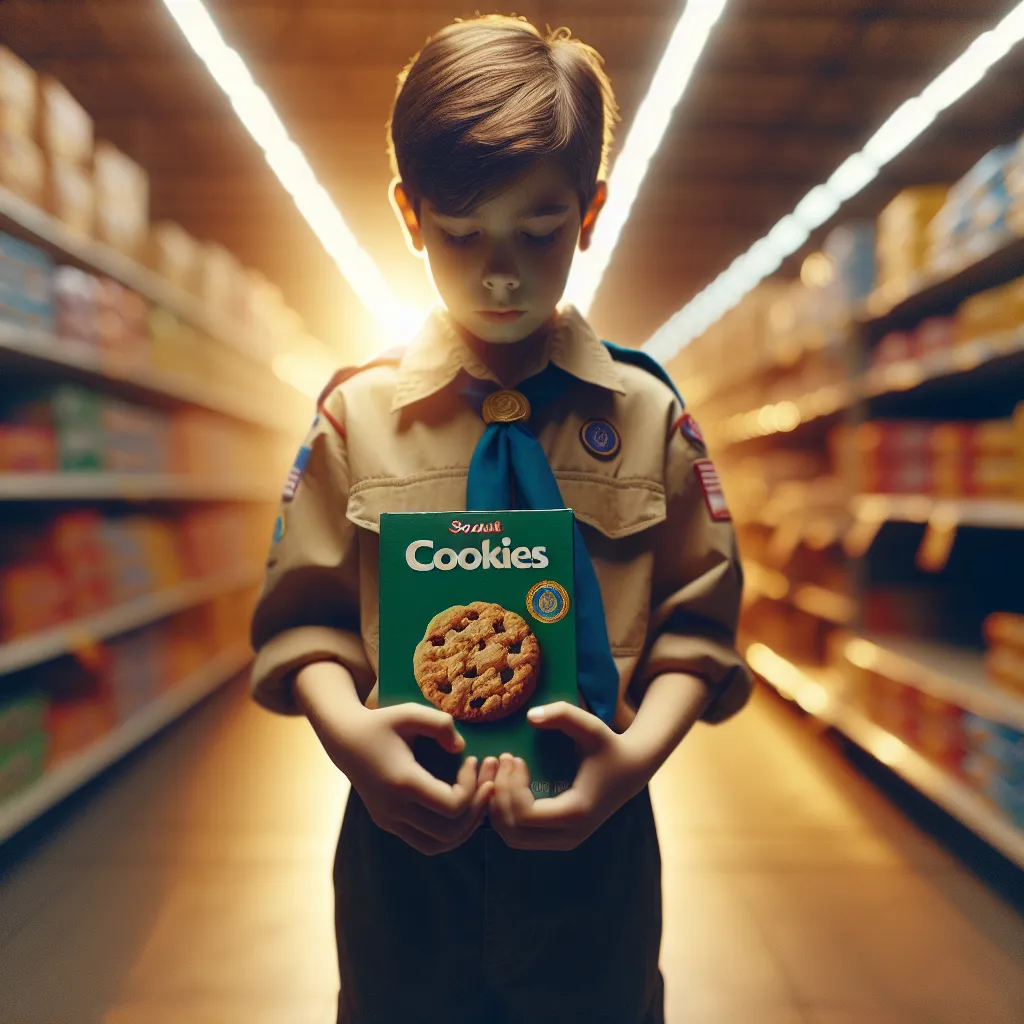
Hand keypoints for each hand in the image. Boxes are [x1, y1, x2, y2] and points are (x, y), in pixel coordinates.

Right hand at [318, 703, 495, 855]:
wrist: (345, 739)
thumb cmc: (382, 722)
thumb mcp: (410, 712)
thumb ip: (440, 724)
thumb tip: (461, 749)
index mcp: (402, 782)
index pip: (451, 806)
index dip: (472, 787)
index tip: (473, 760)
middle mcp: (394, 808)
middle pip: (449, 832)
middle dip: (477, 809)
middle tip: (488, 783)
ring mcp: (389, 820)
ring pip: (437, 845)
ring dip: (465, 828)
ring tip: (479, 800)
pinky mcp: (388, 823)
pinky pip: (425, 842)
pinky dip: (448, 833)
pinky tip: (461, 808)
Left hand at [487, 702, 648, 850]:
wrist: (630, 769)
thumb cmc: (608, 746)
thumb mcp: (590, 725)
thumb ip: (563, 714)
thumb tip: (529, 716)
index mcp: (577, 813)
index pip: (526, 815)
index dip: (511, 787)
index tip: (516, 757)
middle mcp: (569, 835)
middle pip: (514, 831)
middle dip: (499, 797)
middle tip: (502, 763)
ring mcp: (563, 841)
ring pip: (513, 838)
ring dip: (498, 807)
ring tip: (501, 773)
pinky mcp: (557, 838)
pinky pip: (519, 836)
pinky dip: (505, 814)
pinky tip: (508, 785)